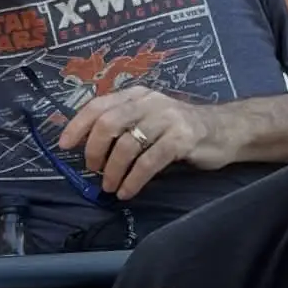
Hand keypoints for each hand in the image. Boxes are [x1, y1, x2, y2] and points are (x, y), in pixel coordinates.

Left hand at [58, 86, 225, 200]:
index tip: (64, 146)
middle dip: (94, 150)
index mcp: (135, 95)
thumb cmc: (178, 129)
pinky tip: (127, 191)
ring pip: (127, 145)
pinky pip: (149, 162)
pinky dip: (133, 180)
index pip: (98, 105)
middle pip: (108, 123)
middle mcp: (149, 102)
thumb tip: (85, 147)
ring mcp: (167, 118)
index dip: (77, 125)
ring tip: (110, 187)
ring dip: (113, 171)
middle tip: (93, 170)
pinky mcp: (181, 139)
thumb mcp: (147, 119)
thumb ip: (122, 126)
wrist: (224, 131)